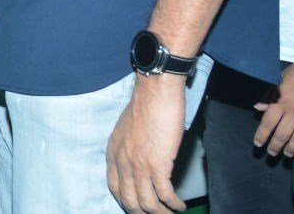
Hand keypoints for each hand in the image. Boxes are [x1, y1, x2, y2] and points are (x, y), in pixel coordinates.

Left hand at [107, 75, 186, 212]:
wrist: (155, 91)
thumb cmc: (146, 105)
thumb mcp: (126, 129)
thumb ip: (128, 148)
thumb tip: (137, 161)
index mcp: (113, 153)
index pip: (115, 188)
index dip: (127, 202)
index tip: (137, 207)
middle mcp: (122, 162)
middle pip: (130, 202)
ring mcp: (139, 166)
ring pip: (148, 204)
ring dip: (161, 213)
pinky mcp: (158, 165)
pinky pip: (165, 195)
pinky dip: (174, 204)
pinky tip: (180, 205)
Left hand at [252, 53, 293, 159]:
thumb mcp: (281, 79)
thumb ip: (269, 95)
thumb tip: (257, 108)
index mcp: (282, 100)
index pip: (268, 123)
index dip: (262, 135)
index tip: (258, 144)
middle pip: (282, 134)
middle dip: (275, 146)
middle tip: (272, 153)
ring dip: (291, 149)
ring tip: (287, 154)